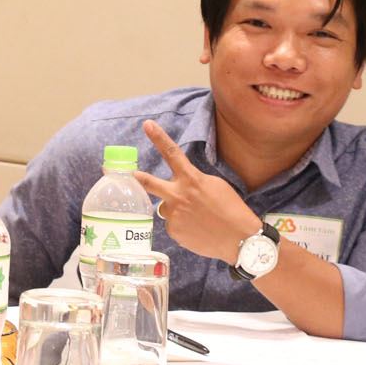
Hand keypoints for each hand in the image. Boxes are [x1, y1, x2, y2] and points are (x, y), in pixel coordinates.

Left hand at [128, 120, 260, 264]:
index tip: (147, 124)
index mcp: (191, 179)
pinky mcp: (174, 232)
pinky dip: (183, 226)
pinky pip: (173, 225)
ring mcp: (173, 215)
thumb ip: (193, 182)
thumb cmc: (231, 209)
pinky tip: (198, 230)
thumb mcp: (215, 185)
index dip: (158, 138)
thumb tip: (179, 187)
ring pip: (167, 208)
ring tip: (198, 219)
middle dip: (137, 178)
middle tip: (126, 174)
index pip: (172, 153)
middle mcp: (178, 195)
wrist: (239, 239)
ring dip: (177, 210)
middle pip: (149, 183)